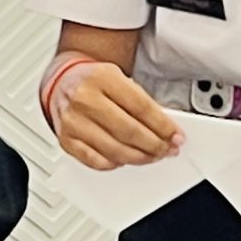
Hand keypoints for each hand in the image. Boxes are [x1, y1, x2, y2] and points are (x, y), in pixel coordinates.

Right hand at [55, 63, 183, 169]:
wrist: (64, 81)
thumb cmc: (95, 82)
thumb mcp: (121, 79)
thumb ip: (141, 102)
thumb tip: (166, 130)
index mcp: (102, 78)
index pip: (141, 107)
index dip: (163, 126)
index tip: (176, 136)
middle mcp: (84, 99)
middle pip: (129, 131)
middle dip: (155, 145)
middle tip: (168, 149)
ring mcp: (73, 121)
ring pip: (114, 150)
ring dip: (140, 157)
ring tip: (152, 156)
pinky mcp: (66, 140)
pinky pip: (95, 161)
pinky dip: (115, 163)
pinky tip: (125, 159)